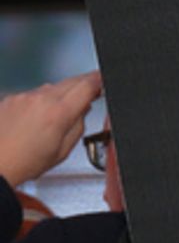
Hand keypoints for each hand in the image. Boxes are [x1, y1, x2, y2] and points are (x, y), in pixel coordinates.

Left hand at [0, 70, 101, 184]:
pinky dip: (41, 100)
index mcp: (58, 113)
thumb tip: (84, 109)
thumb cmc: (25, 162)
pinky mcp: (12, 98)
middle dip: (83, 83)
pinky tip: (38, 118)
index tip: (102, 79)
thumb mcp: (63, 150)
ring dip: (61, 93)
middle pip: (70, 81)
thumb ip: (78, 126)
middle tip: (91, 89)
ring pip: (51, 87)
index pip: (85, 86)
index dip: (98, 80)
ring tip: (60, 112)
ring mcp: (24, 96)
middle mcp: (40, 99)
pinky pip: (33, 94)